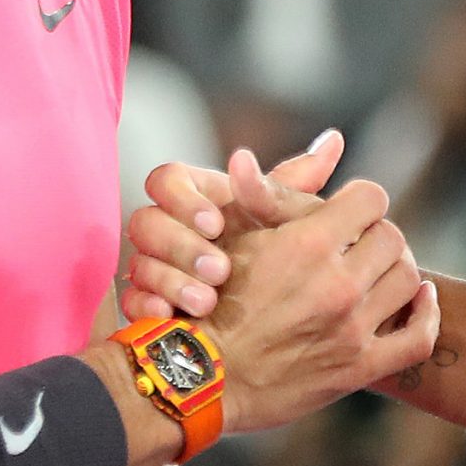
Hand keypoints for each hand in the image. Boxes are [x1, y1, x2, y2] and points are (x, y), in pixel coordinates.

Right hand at [122, 138, 338, 322]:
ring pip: (138, 263)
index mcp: (190, 198)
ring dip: (172, 280)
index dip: (184, 200)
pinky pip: (130, 302)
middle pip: (145, 222)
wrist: (248, 325)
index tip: (216, 222)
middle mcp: (163, 229)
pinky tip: (174, 318)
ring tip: (207, 300)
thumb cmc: (267, 259)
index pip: (165, 179)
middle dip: (182, 246)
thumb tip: (335, 141)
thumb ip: (295, 186)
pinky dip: (150, 309)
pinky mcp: (141, 303)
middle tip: (220, 269)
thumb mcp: (281, 222)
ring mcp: (148, 267)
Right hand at [196, 164, 438, 435]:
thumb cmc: (210, 303)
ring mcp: (352, 329)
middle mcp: (337, 285)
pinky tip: (420, 299)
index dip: (360, 199)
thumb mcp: (235, 240)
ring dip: (396, 268)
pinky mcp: (359, 368)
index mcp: (308, 245)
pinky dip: (427, 314)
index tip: (348, 209)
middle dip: (376, 234)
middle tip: (359, 243)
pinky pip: (418, 338)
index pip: (371, 198)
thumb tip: (244, 156)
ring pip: (410, 280)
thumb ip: (262, 197)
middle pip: (393, 237)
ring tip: (377, 270)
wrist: (200, 379)